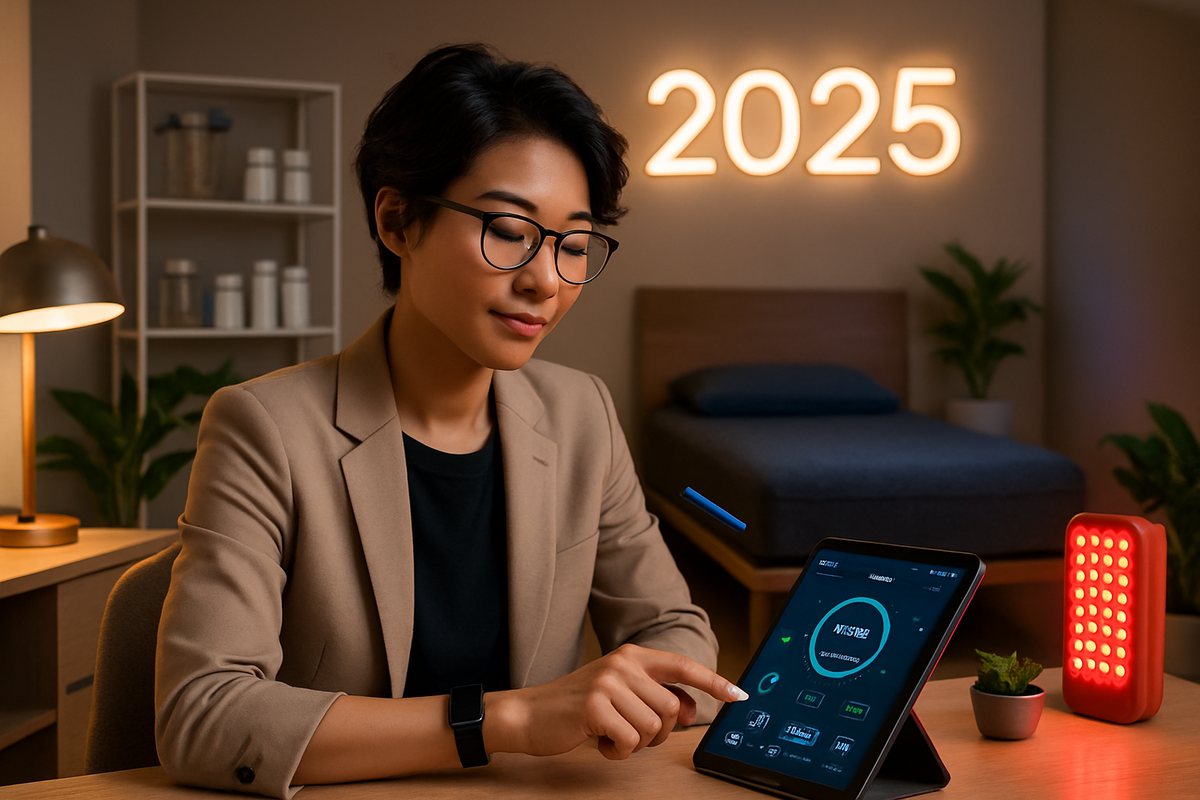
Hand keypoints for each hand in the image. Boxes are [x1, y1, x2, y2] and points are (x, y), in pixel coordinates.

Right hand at [484, 644, 748, 760]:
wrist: (529, 714)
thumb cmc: (577, 707)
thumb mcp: (619, 694)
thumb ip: (654, 697)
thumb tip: (690, 709)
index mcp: (631, 656)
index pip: (683, 667)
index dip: (714, 682)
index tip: (739, 695)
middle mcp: (622, 664)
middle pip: (671, 708)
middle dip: (658, 732)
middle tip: (632, 733)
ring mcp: (608, 683)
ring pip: (653, 727)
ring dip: (637, 743)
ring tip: (612, 735)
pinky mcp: (595, 707)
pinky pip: (630, 741)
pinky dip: (618, 751)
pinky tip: (600, 742)